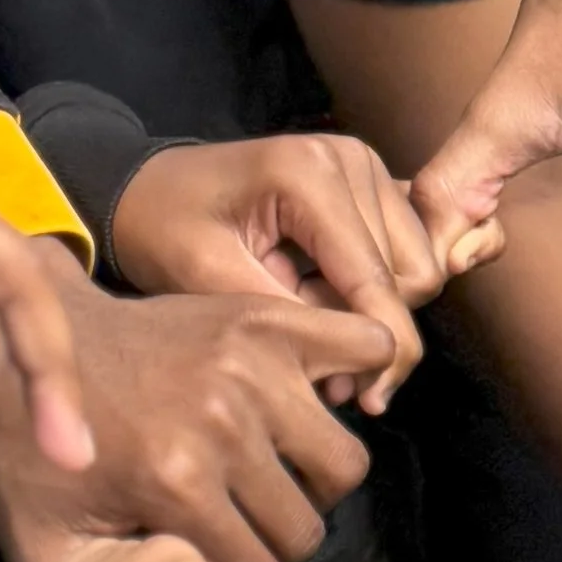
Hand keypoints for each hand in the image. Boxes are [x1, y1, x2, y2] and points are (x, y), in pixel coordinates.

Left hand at [0, 263, 390, 561]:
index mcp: (177, 482)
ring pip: (343, 463)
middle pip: (306, 527)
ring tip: (275, 468)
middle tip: (241, 517)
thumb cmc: (36, 451)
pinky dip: (362, 372)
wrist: (21, 346)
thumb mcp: (45, 544)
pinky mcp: (264, 322)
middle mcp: (224, 424)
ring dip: (315, 478)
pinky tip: (320, 397)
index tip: (215, 557)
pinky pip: (364, 349)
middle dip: (276, 537)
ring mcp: (251, 368)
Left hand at [108, 133, 437, 410]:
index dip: (385, 350)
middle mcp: (351, 159)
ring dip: (373, 307)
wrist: (144, 188)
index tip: (368, 402)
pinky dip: (377, 286)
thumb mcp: (206, 277)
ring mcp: (365, 165)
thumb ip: (287, 319)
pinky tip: (327, 292)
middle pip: (413, 274)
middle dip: (372, 325)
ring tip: (307, 310)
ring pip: (417, 267)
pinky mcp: (369, 178)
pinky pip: (406, 250)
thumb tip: (358, 370)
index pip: (379, 279)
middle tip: (305, 342)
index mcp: (311, 173)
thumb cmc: (162, 230)